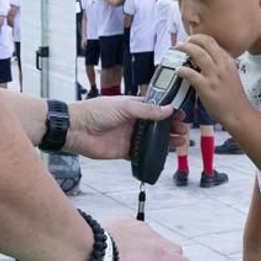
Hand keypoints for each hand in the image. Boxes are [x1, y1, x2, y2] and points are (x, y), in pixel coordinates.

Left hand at [66, 96, 185, 159]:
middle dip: (171, 127)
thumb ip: (147, 110)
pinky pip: (141, 153)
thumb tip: (168, 109)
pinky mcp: (123, 151)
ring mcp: (128, 136)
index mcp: (132, 106)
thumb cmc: (94, 111)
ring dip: (166, 141)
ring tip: (180, 142)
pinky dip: (152, 154)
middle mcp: (132, 121)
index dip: (168, 111)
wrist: (76, 129)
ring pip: (152, 140)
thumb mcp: (124, 106)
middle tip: (184, 130)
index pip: (155, 108)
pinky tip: (163, 154)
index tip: (181, 114)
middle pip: (157, 125)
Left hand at [104, 218, 190, 260]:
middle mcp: (155, 239)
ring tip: (140, 257)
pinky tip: (126, 244)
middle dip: (173, 259)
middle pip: (174, 248)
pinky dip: (137, 236)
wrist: (88, 250)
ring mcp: (142, 228)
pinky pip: (138, 228)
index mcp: (160, 257)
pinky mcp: (128, 220)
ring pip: (156, 237)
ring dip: (154, 247)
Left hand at [175, 35, 253, 132]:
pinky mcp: (206, 87)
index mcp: (228, 62)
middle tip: (183, 42)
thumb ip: (221, 66)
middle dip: (192, 39)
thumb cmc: (234, 98)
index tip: (193, 40)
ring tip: (178, 49)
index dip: (200, 38)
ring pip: (198, 54)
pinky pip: (190, 73)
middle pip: (206, 43)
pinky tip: (178, 70)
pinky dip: (182, 70)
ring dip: (186, 48)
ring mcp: (214, 76)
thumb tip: (208, 61)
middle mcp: (222, 66)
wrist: (238, 113)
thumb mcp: (231, 75)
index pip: (213, 43)